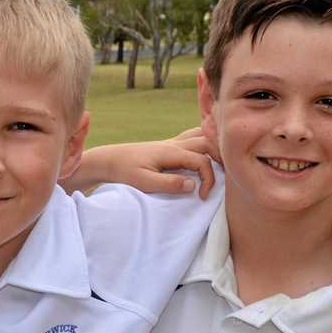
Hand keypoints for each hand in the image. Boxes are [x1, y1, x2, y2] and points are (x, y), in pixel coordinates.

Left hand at [65, 127, 218, 197]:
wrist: (109, 160)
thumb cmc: (124, 172)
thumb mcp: (144, 182)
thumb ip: (169, 184)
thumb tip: (193, 185)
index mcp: (171, 152)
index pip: (202, 161)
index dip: (209, 179)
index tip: (202, 197)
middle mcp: (174, 143)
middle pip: (208, 142)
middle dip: (221, 158)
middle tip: (223, 177)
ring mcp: (172, 142)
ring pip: (202, 135)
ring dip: (214, 147)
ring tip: (220, 164)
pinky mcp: (168, 144)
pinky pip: (193, 136)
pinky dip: (205, 139)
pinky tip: (208, 150)